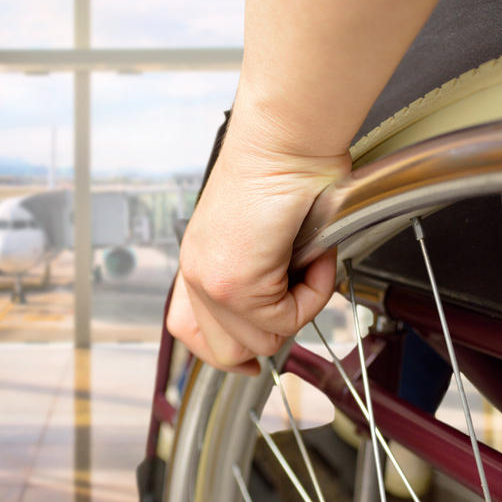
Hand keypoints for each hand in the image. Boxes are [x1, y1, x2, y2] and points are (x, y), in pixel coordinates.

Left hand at [167, 107, 349, 374]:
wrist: (286, 139)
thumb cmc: (284, 170)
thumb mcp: (262, 234)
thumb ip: (260, 274)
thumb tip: (283, 308)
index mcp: (200, 261)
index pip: (188, 329)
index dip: (222, 352)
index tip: (248, 363)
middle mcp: (197, 272)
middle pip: (224, 352)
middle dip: (270, 334)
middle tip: (299, 296)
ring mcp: (211, 281)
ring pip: (262, 342)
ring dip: (299, 307)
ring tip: (309, 261)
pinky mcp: (234, 283)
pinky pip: (287, 320)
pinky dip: (314, 292)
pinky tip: (314, 254)